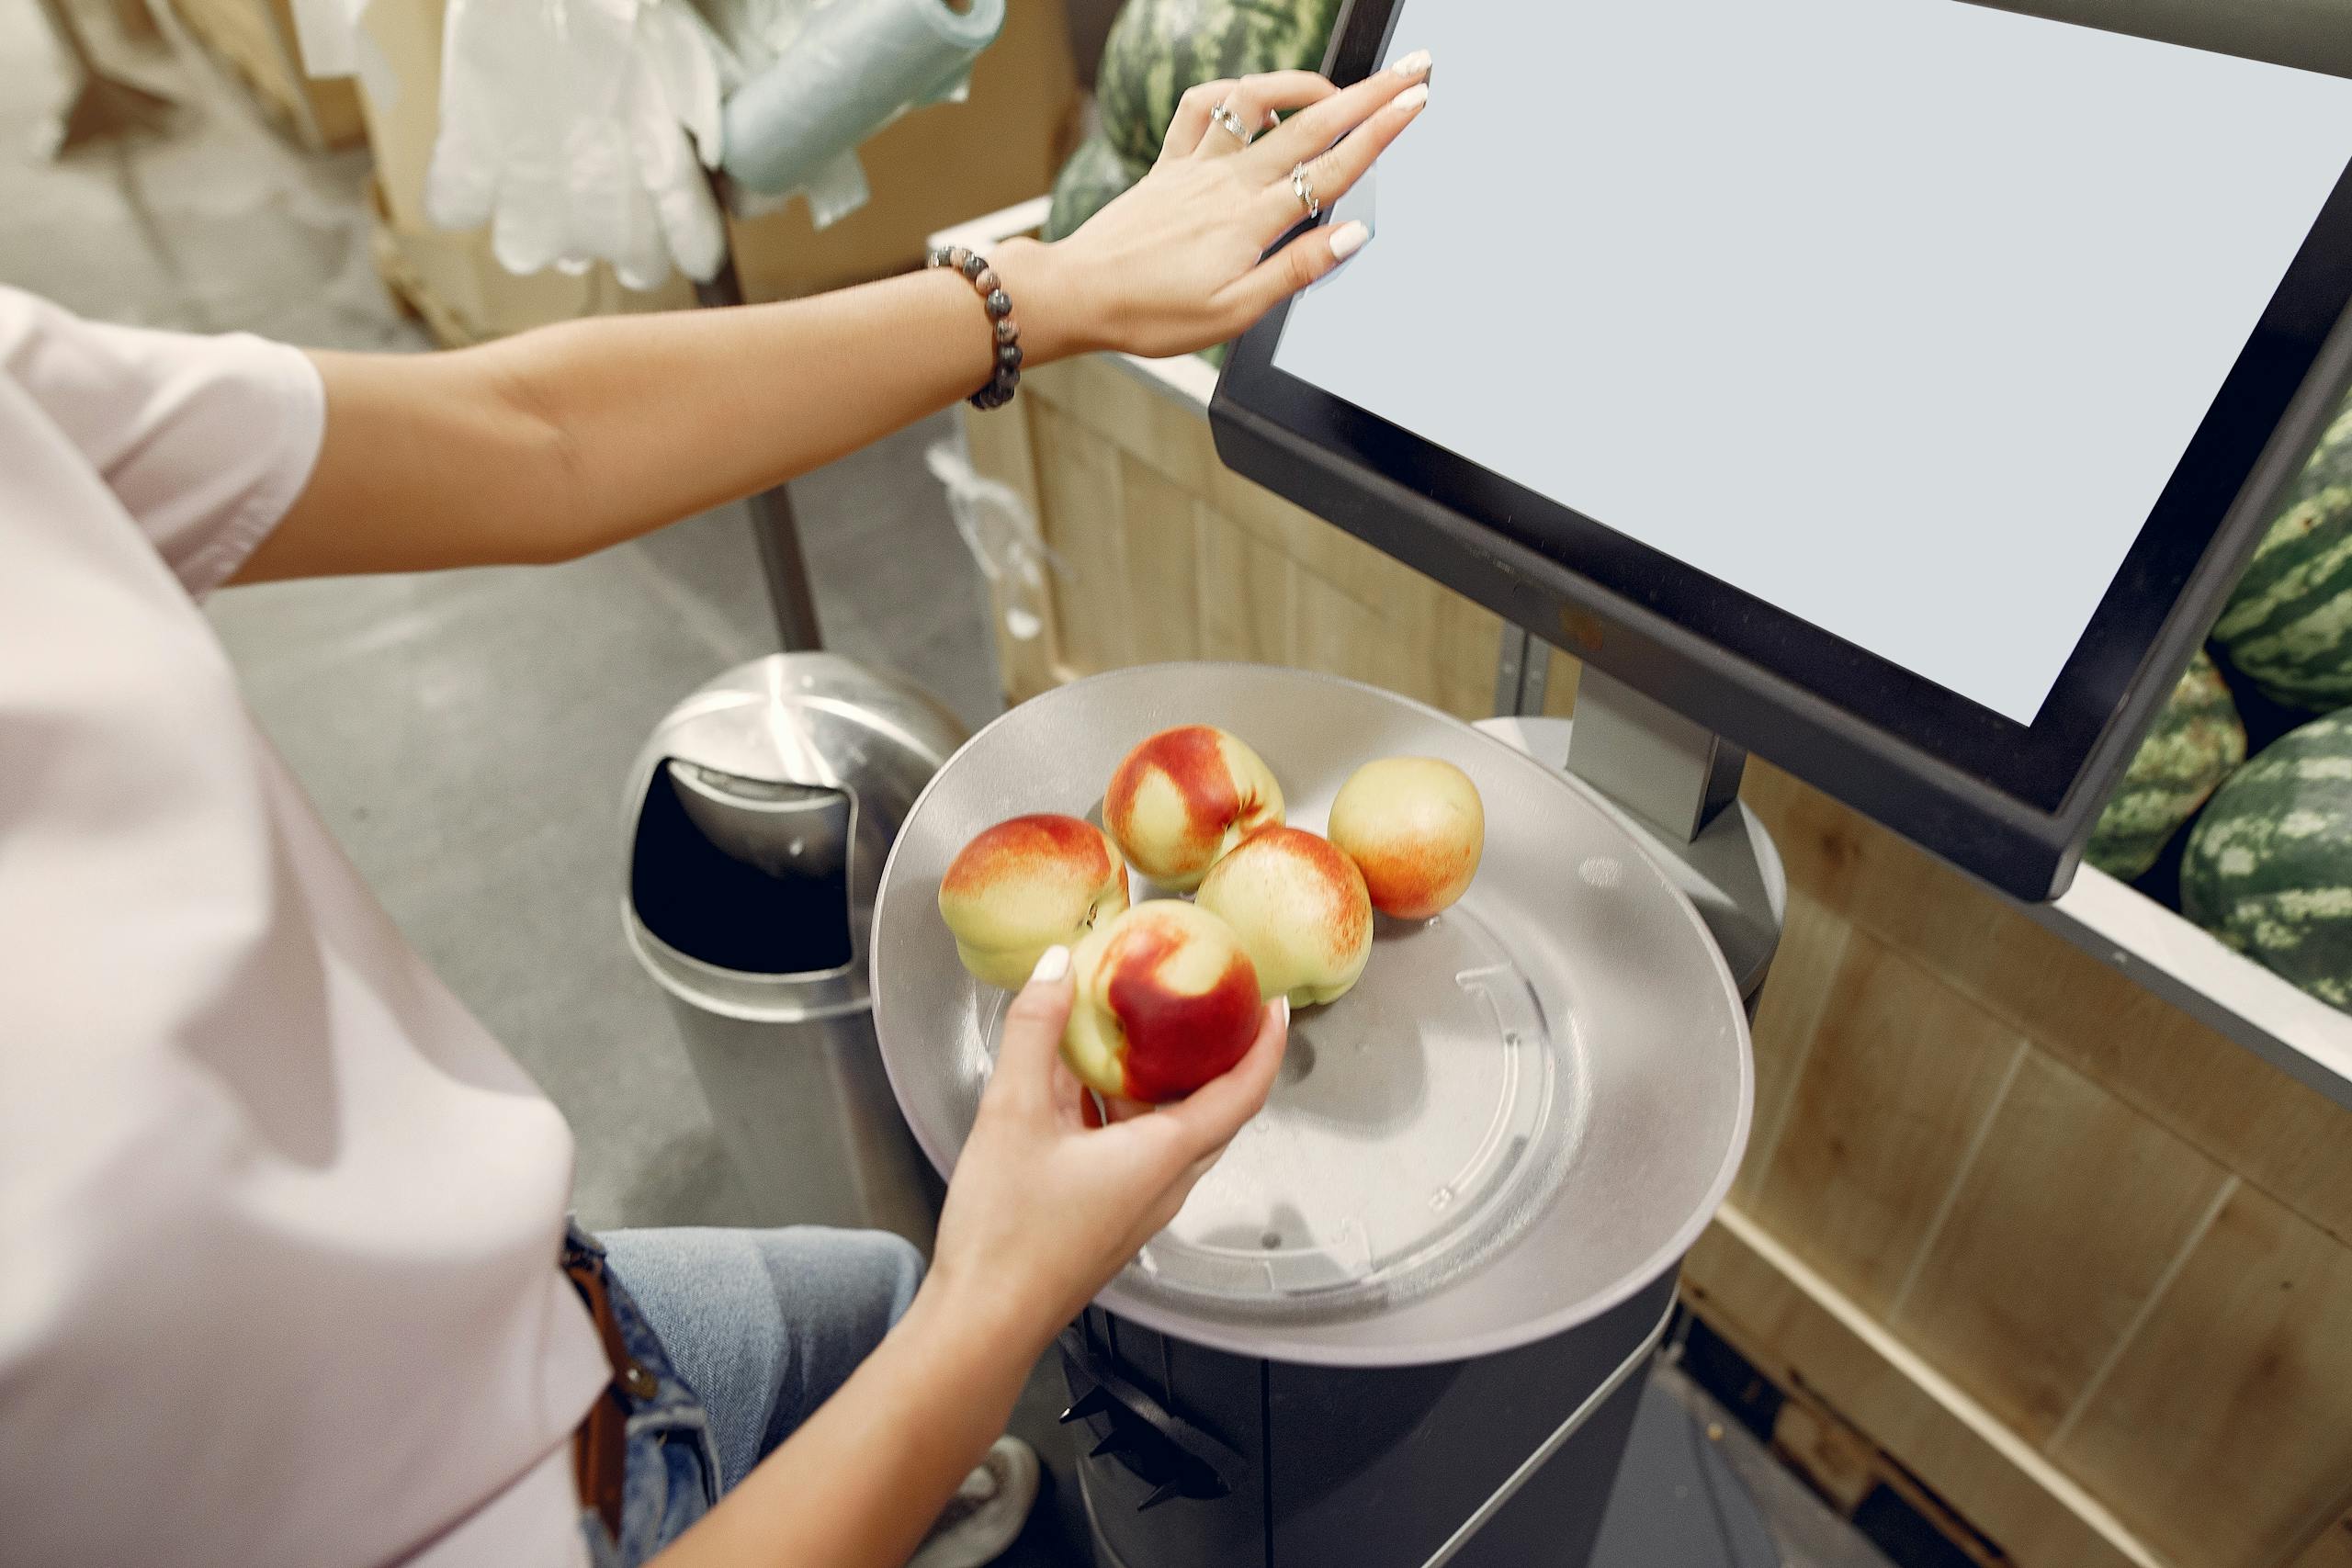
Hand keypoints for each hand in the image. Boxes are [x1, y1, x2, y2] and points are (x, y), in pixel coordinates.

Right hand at [920, 948, 1287, 1353]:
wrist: (982, 1320)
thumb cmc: (1007, 1233)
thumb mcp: (1013, 1113)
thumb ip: (1034, 1032)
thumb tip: (1058, 968)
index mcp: (1164, 1157)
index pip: (1242, 1092)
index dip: (1265, 1044)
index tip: (1274, 1003)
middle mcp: (1165, 1184)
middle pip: (1211, 1109)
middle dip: (1213, 1055)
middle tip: (1203, 1005)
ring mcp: (1138, 1205)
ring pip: (1167, 1130)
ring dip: (1155, 1082)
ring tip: (1131, 1031)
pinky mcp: (1109, 1217)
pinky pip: (1134, 1150)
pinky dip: (1119, 1111)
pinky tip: (1074, 1086)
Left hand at [996, 55, 1431, 362]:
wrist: (1076, 295)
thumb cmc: (1152, 314)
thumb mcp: (1235, 313)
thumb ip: (1297, 270)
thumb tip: (1352, 235)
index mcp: (1252, 220)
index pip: (1332, 168)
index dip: (1380, 133)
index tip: (1416, 103)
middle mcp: (1228, 181)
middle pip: (1311, 125)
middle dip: (1368, 94)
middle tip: (1411, 69)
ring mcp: (1196, 166)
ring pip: (1260, 104)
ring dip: (1305, 85)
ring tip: (1339, 88)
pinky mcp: (1168, 164)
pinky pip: (1202, 109)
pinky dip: (1233, 93)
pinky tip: (1255, 99)